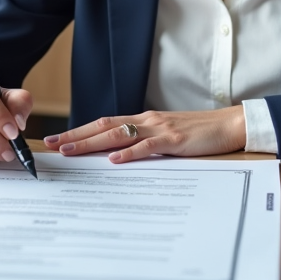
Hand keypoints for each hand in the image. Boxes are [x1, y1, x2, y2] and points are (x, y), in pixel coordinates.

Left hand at [44, 107, 245, 163]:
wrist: (230, 124)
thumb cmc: (200, 132)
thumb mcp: (168, 135)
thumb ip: (146, 141)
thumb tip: (120, 155)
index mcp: (144, 119)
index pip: (105, 123)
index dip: (80, 130)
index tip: (57, 138)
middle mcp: (147, 120)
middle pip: (103, 126)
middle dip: (75, 135)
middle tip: (50, 143)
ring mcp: (160, 128)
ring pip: (118, 134)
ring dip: (91, 142)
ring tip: (69, 150)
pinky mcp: (174, 139)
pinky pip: (147, 146)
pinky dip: (128, 153)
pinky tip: (113, 160)